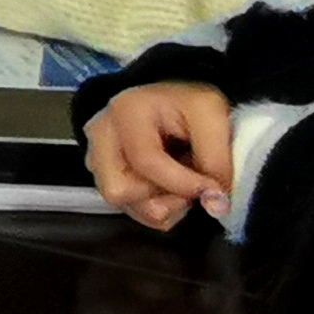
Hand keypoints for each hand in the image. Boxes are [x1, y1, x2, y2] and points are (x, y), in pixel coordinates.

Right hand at [82, 81, 241, 231]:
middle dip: (163, 197)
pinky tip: (170, 186)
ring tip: (182, 183)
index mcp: (126, 111)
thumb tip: (215, 204)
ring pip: (125, 206)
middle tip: (190, 184)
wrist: (173, 103)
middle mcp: (101, 135)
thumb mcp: (213, 114)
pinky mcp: (105, 178)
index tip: (214, 188)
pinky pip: (132, 211)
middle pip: (118, 191)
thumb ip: (216, 159)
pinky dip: (158, 208)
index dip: (183, 183)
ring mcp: (97, 158)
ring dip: (163, 205)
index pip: (145, 161)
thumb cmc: (188, 104)